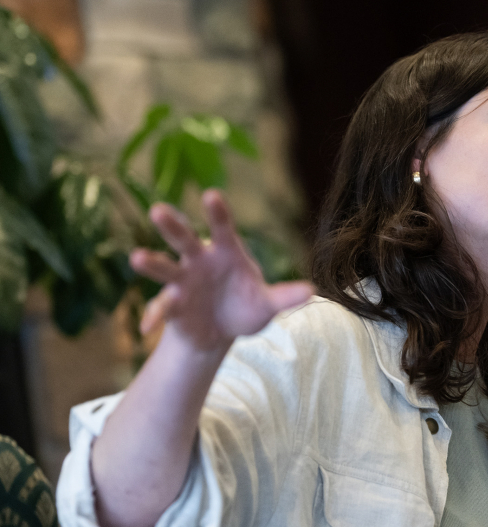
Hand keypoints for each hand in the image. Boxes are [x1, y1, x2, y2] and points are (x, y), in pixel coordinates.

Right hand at [130, 189, 314, 350]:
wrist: (222, 331)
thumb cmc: (245, 307)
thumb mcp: (267, 304)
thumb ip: (285, 297)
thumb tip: (313, 291)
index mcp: (227, 253)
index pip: (223, 229)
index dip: (217, 213)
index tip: (211, 195)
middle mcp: (200, 261)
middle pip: (185, 240)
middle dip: (172, 226)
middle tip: (158, 210)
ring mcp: (182, 281)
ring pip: (165, 267)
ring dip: (152, 262)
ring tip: (137, 257)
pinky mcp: (172, 304)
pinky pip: (161, 307)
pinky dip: (154, 315)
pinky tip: (147, 328)